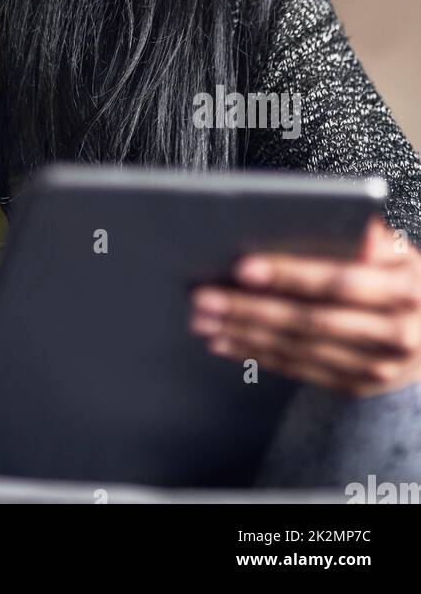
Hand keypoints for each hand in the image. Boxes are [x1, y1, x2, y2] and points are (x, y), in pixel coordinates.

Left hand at [189, 214, 420, 397]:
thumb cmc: (404, 276)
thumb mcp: (400, 251)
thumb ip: (369, 235)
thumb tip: (337, 217)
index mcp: (405, 290)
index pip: (339, 282)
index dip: (290, 275)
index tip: (242, 267)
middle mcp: (396, 334)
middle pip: (311, 321)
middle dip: (251, 309)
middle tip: (203, 298)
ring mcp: (378, 367)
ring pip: (300, 349)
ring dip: (245, 335)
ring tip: (203, 320)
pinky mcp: (359, 386)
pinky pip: (301, 371)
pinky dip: (259, 356)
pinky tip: (226, 342)